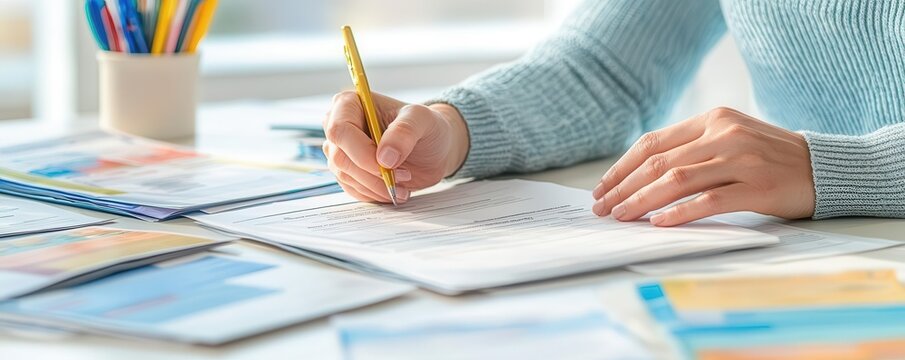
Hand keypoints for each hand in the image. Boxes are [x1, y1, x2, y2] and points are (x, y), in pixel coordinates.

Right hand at [323, 91, 468, 203]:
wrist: (433, 148)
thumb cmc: (426, 127)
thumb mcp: (423, 119)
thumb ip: (405, 131)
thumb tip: (384, 157)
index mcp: (350, 104)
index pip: (340, 131)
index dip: (361, 152)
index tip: (389, 164)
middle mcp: (340, 126)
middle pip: (340, 158)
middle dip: (373, 173)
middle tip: (404, 175)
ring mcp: (341, 151)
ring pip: (346, 177)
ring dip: (377, 186)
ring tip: (404, 182)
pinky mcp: (349, 172)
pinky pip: (353, 190)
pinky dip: (376, 194)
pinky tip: (396, 188)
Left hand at [591, 107, 814, 225]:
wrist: (824, 167)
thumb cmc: (769, 157)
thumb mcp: (729, 139)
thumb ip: (692, 148)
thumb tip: (640, 175)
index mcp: (712, 119)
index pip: (653, 143)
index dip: (622, 167)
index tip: (603, 188)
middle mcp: (724, 134)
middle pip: (658, 162)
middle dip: (624, 187)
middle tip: (603, 208)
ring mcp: (741, 160)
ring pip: (677, 180)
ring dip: (642, 201)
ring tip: (622, 217)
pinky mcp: (757, 187)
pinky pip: (708, 200)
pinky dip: (679, 213)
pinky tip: (658, 223)